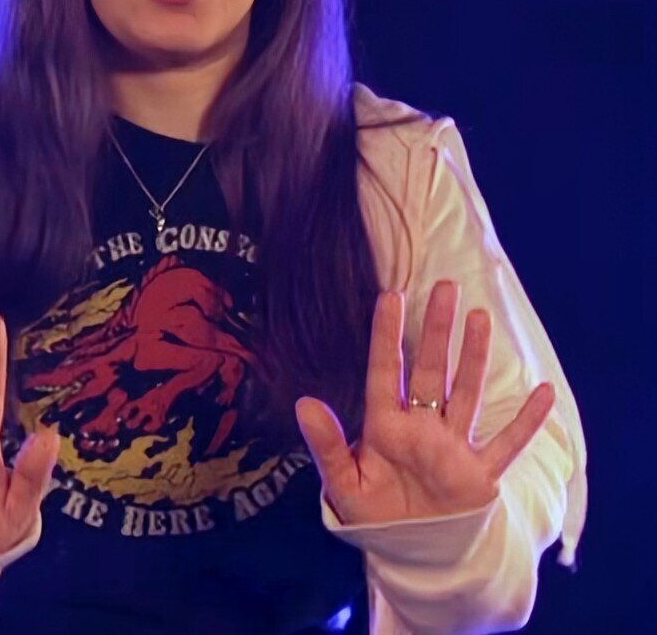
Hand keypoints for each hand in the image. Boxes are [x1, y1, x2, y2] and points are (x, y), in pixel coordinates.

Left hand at [295, 280, 554, 525]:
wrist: (411, 558)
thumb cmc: (374, 517)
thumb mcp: (343, 485)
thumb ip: (326, 446)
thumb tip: (303, 404)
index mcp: (385, 427)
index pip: (386, 372)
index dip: (388, 335)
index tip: (391, 295)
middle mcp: (421, 429)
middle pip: (432, 371)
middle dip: (438, 331)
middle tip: (445, 288)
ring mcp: (453, 448)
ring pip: (466, 393)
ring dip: (474, 358)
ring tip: (479, 317)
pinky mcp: (480, 477)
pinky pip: (507, 445)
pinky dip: (527, 422)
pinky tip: (545, 392)